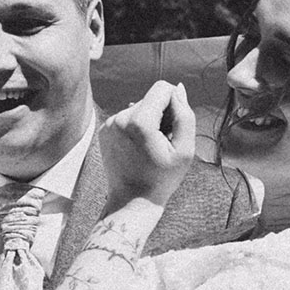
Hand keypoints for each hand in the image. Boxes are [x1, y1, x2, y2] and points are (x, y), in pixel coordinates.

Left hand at [99, 81, 195, 209]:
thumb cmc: (162, 178)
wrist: (132, 201)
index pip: (163, 88)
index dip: (175, 103)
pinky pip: (127, 117)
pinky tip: (139, 148)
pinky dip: (137, 127)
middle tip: (164, 142)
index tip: (175, 127)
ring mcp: (109, 124)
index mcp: (140, 121)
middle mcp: (120, 118)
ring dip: (149, 121)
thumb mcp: (185, 150)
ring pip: (139, 107)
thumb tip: (179, 88)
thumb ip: (185, 115)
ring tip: (151, 147)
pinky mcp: (104, 130)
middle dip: (162, 114)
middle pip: (150, 98)